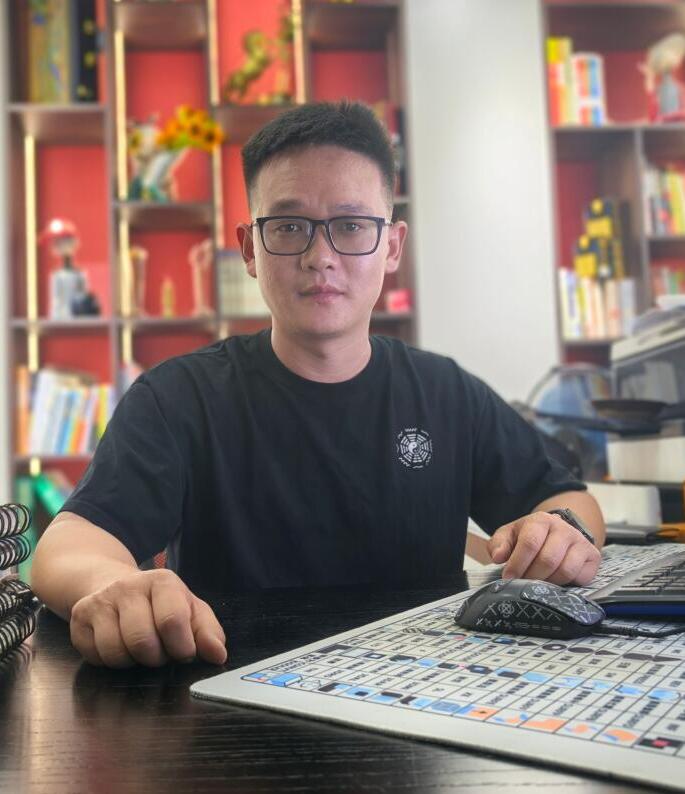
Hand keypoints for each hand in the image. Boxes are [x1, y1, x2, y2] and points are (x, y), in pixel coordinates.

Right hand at [69, 569, 226, 667]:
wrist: (113, 584)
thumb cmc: (159, 603)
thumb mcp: (190, 610)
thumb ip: (208, 632)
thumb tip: (218, 655)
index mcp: (162, 581)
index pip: (172, 622)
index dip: (181, 647)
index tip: (184, 652)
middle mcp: (129, 586)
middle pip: (142, 641)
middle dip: (156, 657)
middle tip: (160, 650)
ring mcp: (101, 600)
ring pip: (117, 652)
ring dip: (133, 661)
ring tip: (139, 648)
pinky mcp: (79, 618)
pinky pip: (96, 657)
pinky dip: (110, 662)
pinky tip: (119, 646)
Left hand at [487, 511, 600, 585]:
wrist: (557, 534)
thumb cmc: (529, 537)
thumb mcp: (510, 536)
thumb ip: (499, 544)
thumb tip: (498, 556)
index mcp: (541, 520)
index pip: (530, 543)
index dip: (517, 563)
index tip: (508, 578)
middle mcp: (564, 529)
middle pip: (548, 560)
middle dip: (532, 577)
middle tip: (522, 584)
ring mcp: (581, 542)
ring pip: (565, 571)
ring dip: (548, 583)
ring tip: (538, 583)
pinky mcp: (593, 557)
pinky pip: (581, 578)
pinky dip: (567, 585)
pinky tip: (556, 581)